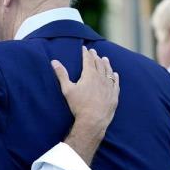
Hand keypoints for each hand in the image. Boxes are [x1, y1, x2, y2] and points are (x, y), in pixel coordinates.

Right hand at [52, 46, 119, 164]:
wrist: (93, 120)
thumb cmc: (78, 105)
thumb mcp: (67, 89)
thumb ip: (62, 74)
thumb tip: (54, 61)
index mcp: (89, 75)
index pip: (88, 60)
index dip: (86, 53)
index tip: (85, 48)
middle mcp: (101, 78)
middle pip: (99, 64)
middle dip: (95, 57)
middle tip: (94, 52)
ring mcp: (109, 86)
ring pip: (108, 71)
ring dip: (106, 64)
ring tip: (105, 59)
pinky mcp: (114, 95)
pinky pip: (115, 82)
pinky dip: (114, 76)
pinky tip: (115, 74)